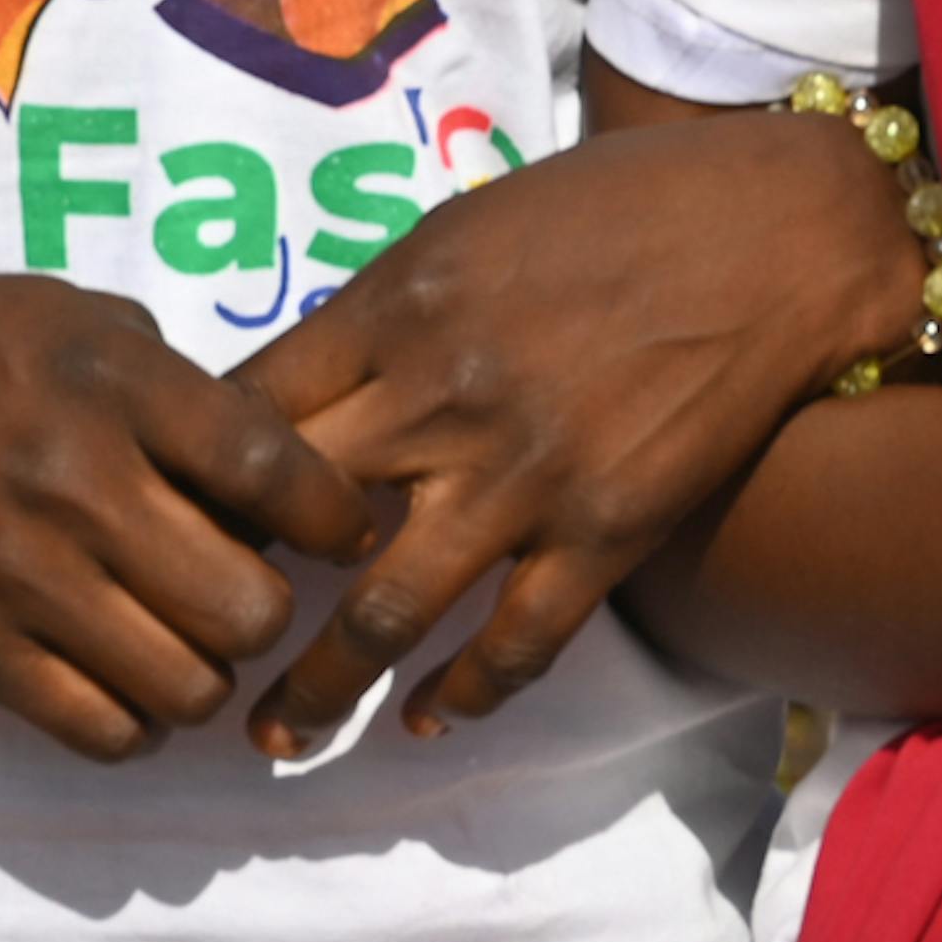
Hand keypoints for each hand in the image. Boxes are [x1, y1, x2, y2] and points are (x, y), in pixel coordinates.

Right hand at [0, 271, 370, 761]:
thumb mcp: (77, 318)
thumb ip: (180, 388)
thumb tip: (278, 468)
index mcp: (120, 387)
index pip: (281, 477)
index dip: (336, 519)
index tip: (337, 528)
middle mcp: (79, 485)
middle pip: (249, 609)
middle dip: (268, 610)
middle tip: (242, 588)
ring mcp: (23, 577)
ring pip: (189, 687)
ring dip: (206, 674)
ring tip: (183, 639)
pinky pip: (102, 733)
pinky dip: (137, 724)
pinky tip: (127, 681)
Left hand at [235, 101, 926, 760]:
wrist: (778, 232)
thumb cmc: (621, 203)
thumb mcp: (468, 227)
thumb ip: (383, 313)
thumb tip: (314, 384)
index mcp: (394, 309)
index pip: (247, 413)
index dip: (191, 480)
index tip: (164, 524)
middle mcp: (440, 399)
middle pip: (291, 523)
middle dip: (225, 592)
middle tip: (185, 644)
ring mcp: (523, 475)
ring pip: (385, 614)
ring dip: (319, 688)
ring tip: (278, 738)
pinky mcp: (606, 531)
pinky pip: (516, 643)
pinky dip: (464, 694)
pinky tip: (426, 720)